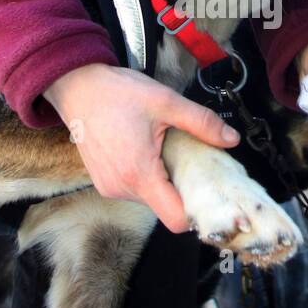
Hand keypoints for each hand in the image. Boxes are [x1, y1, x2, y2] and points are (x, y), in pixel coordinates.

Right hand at [43, 63, 240, 232]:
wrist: (76, 88)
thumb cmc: (115, 94)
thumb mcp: (166, 101)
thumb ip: (202, 122)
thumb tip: (231, 139)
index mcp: (140, 174)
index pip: (176, 219)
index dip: (198, 211)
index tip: (210, 193)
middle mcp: (122, 188)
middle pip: (166, 208)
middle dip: (182, 189)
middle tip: (190, 160)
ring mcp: (110, 187)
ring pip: (151, 200)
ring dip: (164, 181)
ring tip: (163, 151)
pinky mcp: (104, 183)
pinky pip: (135, 191)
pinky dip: (147, 177)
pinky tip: (147, 152)